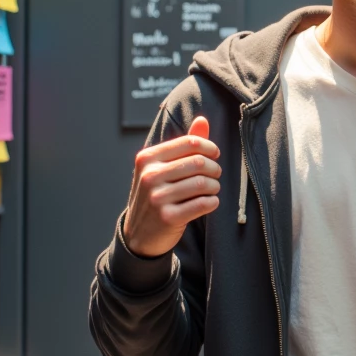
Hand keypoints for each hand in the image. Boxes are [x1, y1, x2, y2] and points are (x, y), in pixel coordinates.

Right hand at [122, 116, 220, 257]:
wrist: (139, 235)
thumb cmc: (155, 195)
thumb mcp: (161, 168)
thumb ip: (183, 145)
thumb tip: (202, 120)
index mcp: (147, 158)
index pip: (189, 143)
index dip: (209, 147)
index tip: (215, 154)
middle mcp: (149, 176)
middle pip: (198, 162)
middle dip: (214, 168)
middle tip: (216, 174)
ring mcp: (157, 198)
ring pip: (203, 183)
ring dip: (215, 186)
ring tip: (212, 189)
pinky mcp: (168, 217)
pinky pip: (203, 203)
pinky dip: (213, 202)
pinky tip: (210, 202)